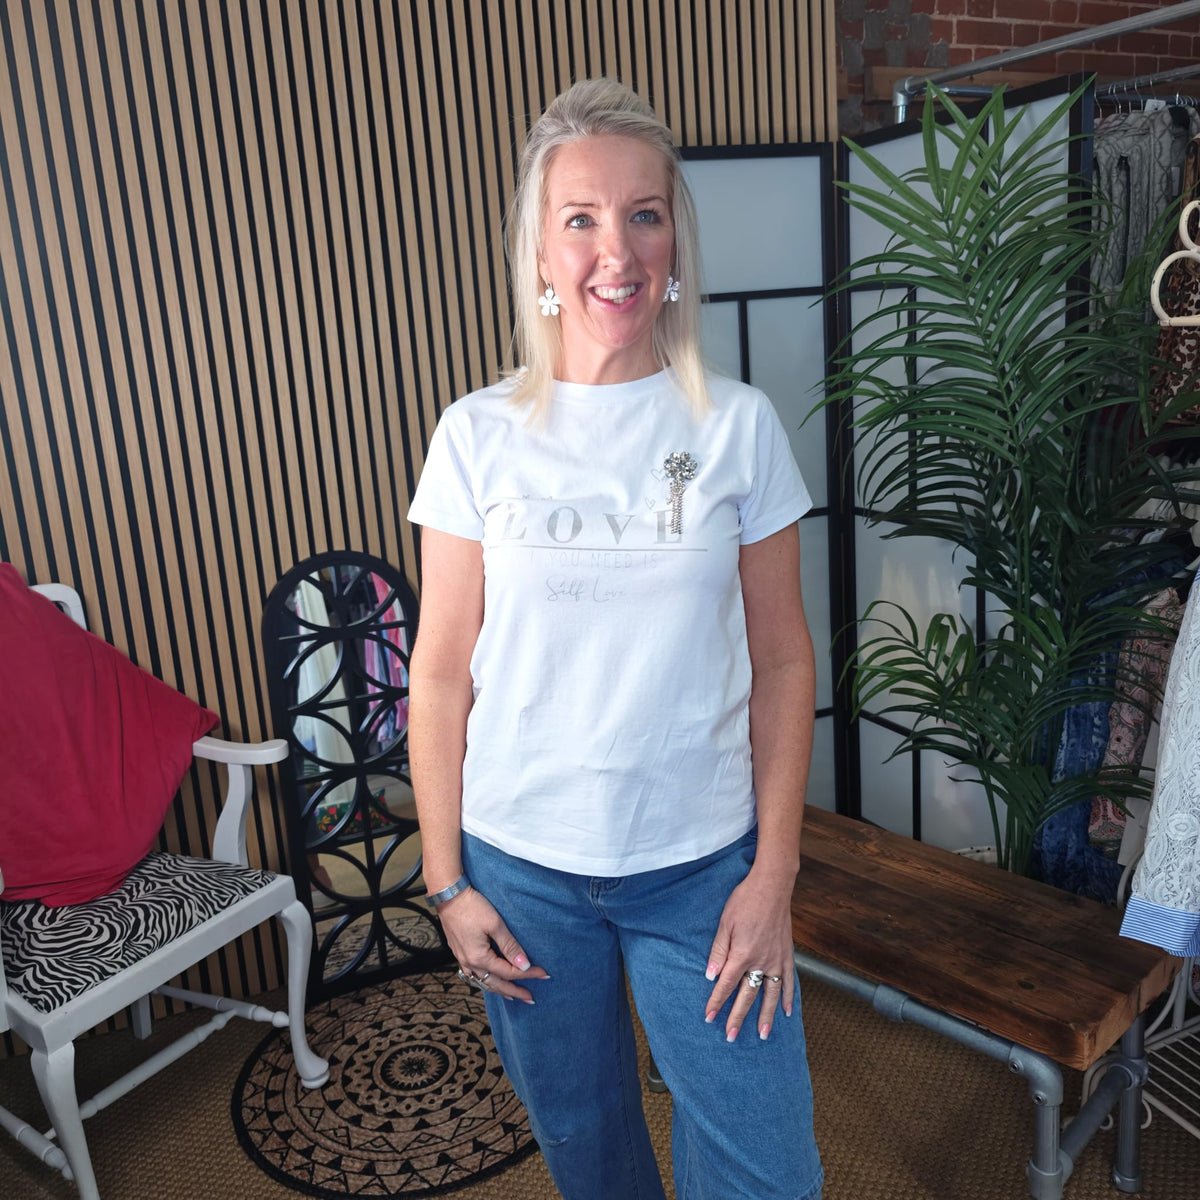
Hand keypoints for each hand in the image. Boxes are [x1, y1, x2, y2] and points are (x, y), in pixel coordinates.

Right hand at [437, 886, 548, 1003]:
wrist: (449, 895)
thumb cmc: (472, 907)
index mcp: (479, 958)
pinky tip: (489, 980)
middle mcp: (469, 963)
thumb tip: (523, 965)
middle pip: (496, 984)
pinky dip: (485, 981)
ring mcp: (462, 959)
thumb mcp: (495, 924)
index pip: (509, 972)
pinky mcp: (460, 952)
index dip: (527, 974)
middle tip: (530, 998)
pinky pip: (474, 974)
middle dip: (514, 991)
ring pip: (483, 982)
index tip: (543, 974)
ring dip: (499, 989)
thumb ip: (510, 946)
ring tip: (512, 995)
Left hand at [703, 867, 795, 1040]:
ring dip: (766, 1016)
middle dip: (738, 1017)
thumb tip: (710, 976)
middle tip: (731, 1036)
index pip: (727, 985)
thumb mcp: (724, 923)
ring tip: (763, 1035)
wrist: (772, 886)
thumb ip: (718, 951)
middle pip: (748, 995)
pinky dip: (788, 998)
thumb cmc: (744, 901)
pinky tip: (786, 1012)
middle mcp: (761, 962)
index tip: (709, 1018)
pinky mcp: (787, 955)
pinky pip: (789, 982)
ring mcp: (777, 960)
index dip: (717, 1002)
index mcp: (743, 954)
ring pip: (771, 995)